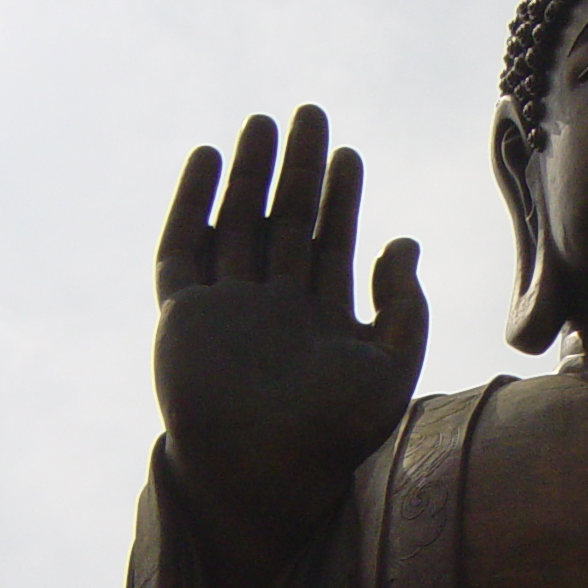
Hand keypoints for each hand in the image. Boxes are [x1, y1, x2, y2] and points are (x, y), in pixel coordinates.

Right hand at [155, 106, 426, 583]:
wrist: (266, 474)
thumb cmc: (334, 436)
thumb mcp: (390, 368)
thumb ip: (403, 308)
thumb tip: (405, 243)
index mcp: (322, 320)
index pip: (331, 243)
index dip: (342, 197)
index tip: (350, 153)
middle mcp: (273, 309)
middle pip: (284, 222)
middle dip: (298, 170)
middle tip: (310, 113)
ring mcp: (226, 310)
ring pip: (235, 225)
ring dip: (248, 174)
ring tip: (261, 122)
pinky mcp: (182, 316)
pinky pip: (181, 250)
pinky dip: (191, 204)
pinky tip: (206, 159)